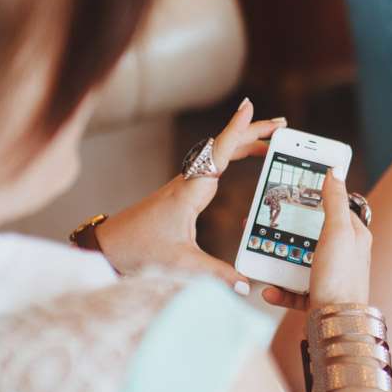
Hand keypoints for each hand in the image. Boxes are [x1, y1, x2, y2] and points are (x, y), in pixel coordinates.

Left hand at [96, 98, 286, 293]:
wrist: (109, 245)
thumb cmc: (139, 249)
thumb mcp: (181, 264)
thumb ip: (216, 273)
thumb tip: (245, 285)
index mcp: (192, 190)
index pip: (220, 152)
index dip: (237, 129)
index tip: (249, 106)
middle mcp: (190, 181)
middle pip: (225, 147)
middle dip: (253, 133)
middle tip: (281, 125)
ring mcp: (186, 184)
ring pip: (220, 155)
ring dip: (244, 144)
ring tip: (271, 141)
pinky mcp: (183, 192)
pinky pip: (213, 166)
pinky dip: (232, 157)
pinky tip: (242, 161)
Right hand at [261, 169, 371, 309]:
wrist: (337, 326)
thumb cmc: (341, 278)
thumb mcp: (337, 232)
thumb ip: (335, 201)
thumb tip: (335, 172)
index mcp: (354, 236)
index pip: (336, 206)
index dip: (317, 195)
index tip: (296, 187)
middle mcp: (343, 255)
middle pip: (311, 233)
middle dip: (288, 228)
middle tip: (268, 220)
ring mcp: (329, 276)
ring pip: (298, 260)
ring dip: (278, 259)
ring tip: (262, 252)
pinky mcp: (316, 297)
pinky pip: (293, 289)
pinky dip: (279, 289)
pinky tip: (268, 289)